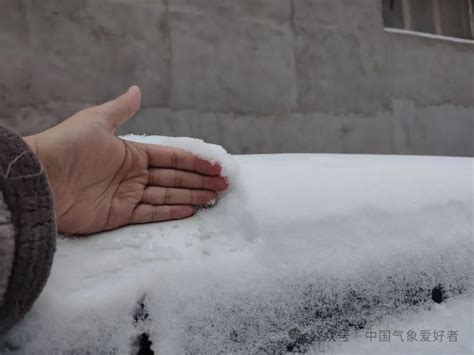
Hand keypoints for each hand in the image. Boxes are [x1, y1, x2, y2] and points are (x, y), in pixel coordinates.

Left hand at [24, 86, 227, 234]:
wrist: (41, 179)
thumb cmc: (68, 146)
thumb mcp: (96, 121)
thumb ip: (121, 109)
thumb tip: (137, 90)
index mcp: (131, 153)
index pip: (171, 158)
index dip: (194, 162)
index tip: (215, 166)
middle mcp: (133, 175)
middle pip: (174, 178)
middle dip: (199, 181)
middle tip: (224, 185)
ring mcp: (127, 196)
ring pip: (167, 196)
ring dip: (191, 196)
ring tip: (214, 197)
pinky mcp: (119, 215)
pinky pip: (151, 214)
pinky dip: (171, 212)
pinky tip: (190, 210)